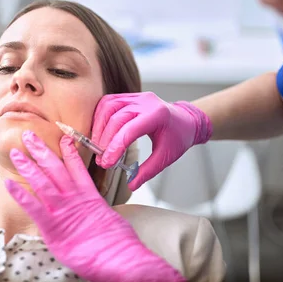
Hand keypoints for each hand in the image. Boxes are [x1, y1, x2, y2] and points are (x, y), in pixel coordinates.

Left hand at [5, 131, 186, 281]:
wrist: (119, 258)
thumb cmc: (119, 244)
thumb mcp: (109, 220)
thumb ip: (96, 212)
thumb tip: (95, 213)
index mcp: (90, 195)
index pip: (77, 167)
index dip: (68, 151)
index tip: (62, 137)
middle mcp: (75, 197)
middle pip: (55, 167)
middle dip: (41, 150)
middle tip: (29, 135)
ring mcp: (63, 210)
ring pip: (41, 181)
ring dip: (27, 165)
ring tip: (15, 152)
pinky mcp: (52, 227)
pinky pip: (32, 206)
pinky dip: (19, 194)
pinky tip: (8, 183)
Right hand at [92, 93, 211, 190]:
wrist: (185, 119)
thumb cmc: (178, 137)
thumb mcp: (166, 157)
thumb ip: (148, 171)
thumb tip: (131, 185)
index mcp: (158, 115)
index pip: (129, 131)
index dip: (114, 148)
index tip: (106, 163)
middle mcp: (145, 102)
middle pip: (116, 118)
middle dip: (104, 140)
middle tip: (100, 160)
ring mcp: (136, 96)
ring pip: (108, 106)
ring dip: (99, 127)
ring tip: (96, 147)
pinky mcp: (130, 96)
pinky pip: (108, 102)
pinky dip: (99, 117)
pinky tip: (98, 132)